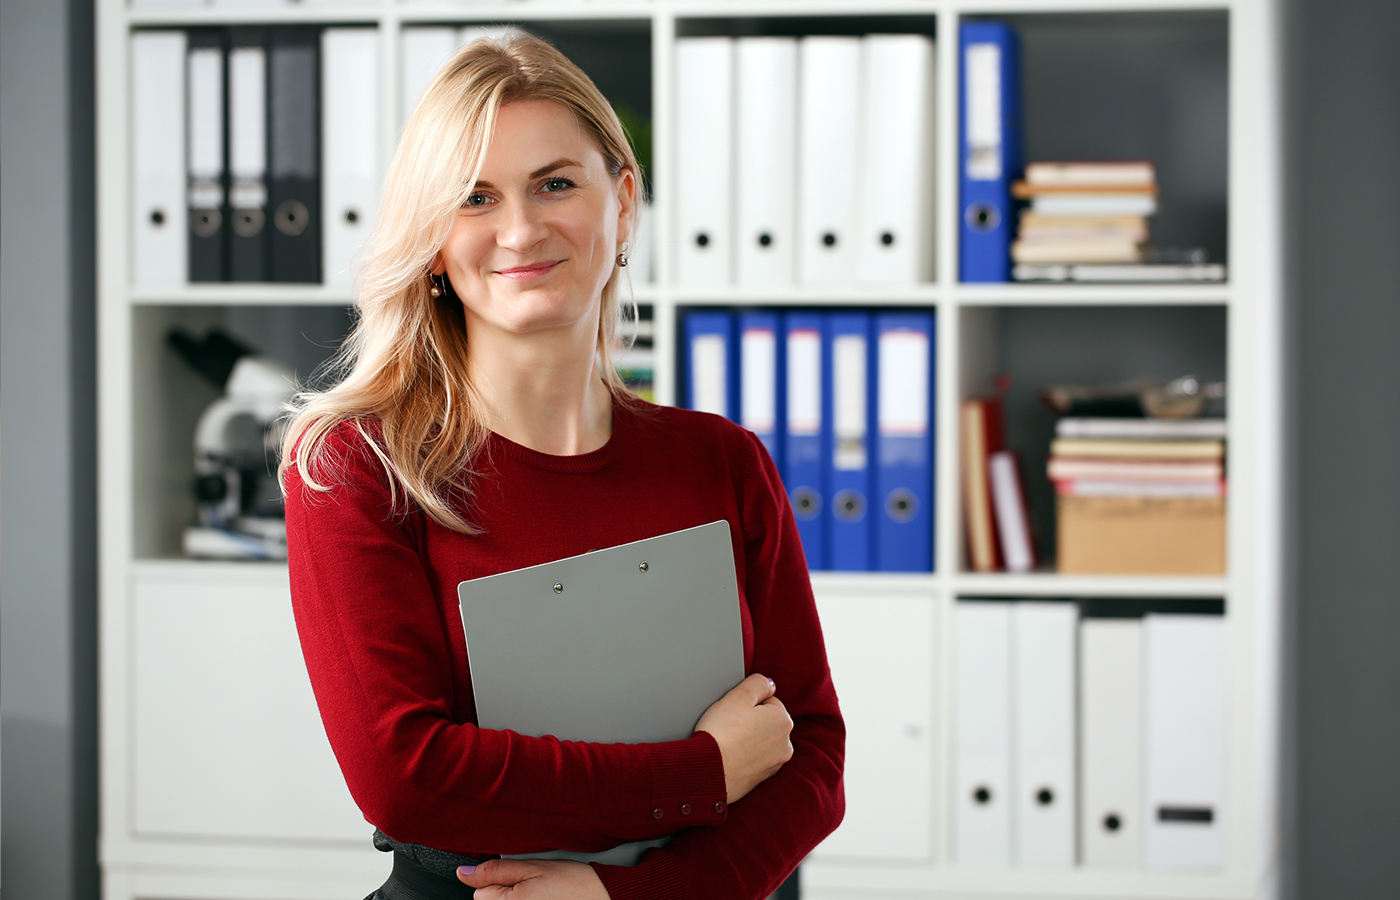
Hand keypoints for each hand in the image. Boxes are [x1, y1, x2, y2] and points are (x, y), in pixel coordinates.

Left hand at [457, 858, 608, 898]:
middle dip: (507, 895)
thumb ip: (494, 871)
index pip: (480, 893)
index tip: (522, 880)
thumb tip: (463, 873)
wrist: (604, 897)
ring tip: (542, 898)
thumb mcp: (532, 867)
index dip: (500, 881)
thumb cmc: (573, 883)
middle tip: (535, 888)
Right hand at [694, 673, 793, 803]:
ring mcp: (774, 764)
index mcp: (783, 721)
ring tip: (727, 741)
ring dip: (747, 740)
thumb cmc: (721, 733)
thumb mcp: (739, 695)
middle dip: (750, 721)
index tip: (733, 710)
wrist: (708, 772)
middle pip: (765, 722)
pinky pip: (753, 760)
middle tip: (728, 725)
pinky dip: (743, 757)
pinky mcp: (761, 779)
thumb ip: (758, 683)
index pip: (767, 701)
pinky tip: (728, 755)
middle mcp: (785, 744)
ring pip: (760, 742)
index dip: (747, 702)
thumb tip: (769, 684)